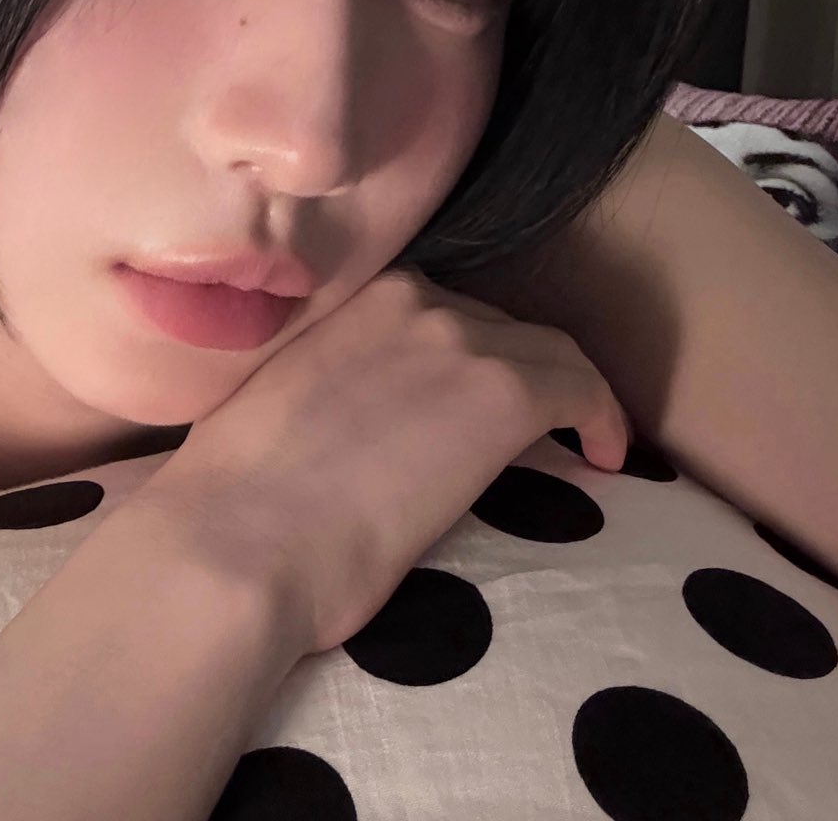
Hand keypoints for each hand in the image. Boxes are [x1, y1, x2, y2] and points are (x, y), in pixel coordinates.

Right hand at [135, 267, 630, 655]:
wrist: (234, 541)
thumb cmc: (231, 499)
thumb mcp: (277, 400)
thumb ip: (330, 382)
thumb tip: (357, 420)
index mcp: (351, 296)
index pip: (441, 309)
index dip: (472, 355)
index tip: (475, 400)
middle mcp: (411, 298)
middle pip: (500, 326)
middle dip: (521, 373)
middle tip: (534, 431)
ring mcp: (457, 340)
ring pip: (549, 351)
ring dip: (567, 394)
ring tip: (582, 442)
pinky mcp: (500, 396)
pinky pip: (580, 390)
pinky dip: (602, 418)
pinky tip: (606, 458)